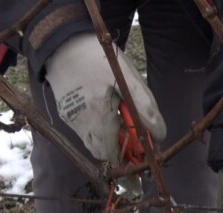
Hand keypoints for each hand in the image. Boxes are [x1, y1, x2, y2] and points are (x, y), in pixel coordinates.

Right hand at [45, 33, 165, 166]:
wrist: (63, 43)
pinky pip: (82, 130)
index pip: (113, 154)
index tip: (141, 154)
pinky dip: (96, 129)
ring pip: (91, 143)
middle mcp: (81, 123)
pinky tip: (103, 112)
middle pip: (101, 152)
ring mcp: (70, 119)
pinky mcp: (64, 113)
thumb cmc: (100, 59)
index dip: (128, 159)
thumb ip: (145, 107)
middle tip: (133, 140)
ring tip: (118, 123)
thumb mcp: (129, 78)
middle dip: (118, 150)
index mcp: (98, 116)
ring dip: (107, 140)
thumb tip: (159, 134)